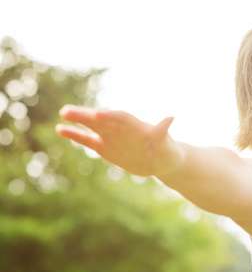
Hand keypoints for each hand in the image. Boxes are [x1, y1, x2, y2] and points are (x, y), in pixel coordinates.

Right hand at [55, 105, 183, 176]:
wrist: (162, 161)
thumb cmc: (167, 149)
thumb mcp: (166, 142)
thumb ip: (163, 130)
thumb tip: (171, 117)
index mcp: (135, 125)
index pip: (121, 118)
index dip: (110, 116)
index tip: (98, 114)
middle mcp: (121, 129)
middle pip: (102, 119)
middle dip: (87, 115)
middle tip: (68, 110)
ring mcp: (111, 137)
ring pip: (92, 127)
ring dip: (78, 120)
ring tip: (63, 114)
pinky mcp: (105, 148)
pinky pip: (88, 140)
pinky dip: (75, 135)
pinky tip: (61, 129)